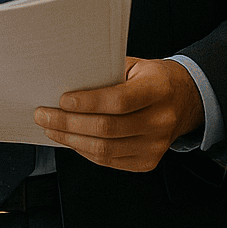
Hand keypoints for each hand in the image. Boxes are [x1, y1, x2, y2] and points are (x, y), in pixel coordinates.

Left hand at [33, 57, 204, 171]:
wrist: (184, 100)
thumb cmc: (152, 79)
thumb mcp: (135, 66)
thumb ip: (106, 73)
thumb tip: (65, 81)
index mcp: (158, 90)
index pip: (119, 100)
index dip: (88, 103)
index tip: (62, 100)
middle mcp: (161, 120)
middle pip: (108, 129)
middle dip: (68, 123)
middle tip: (43, 115)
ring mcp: (156, 145)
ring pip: (105, 149)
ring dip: (70, 139)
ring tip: (50, 128)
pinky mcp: (148, 161)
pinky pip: (109, 161)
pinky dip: (84, 150)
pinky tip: (70, 139)